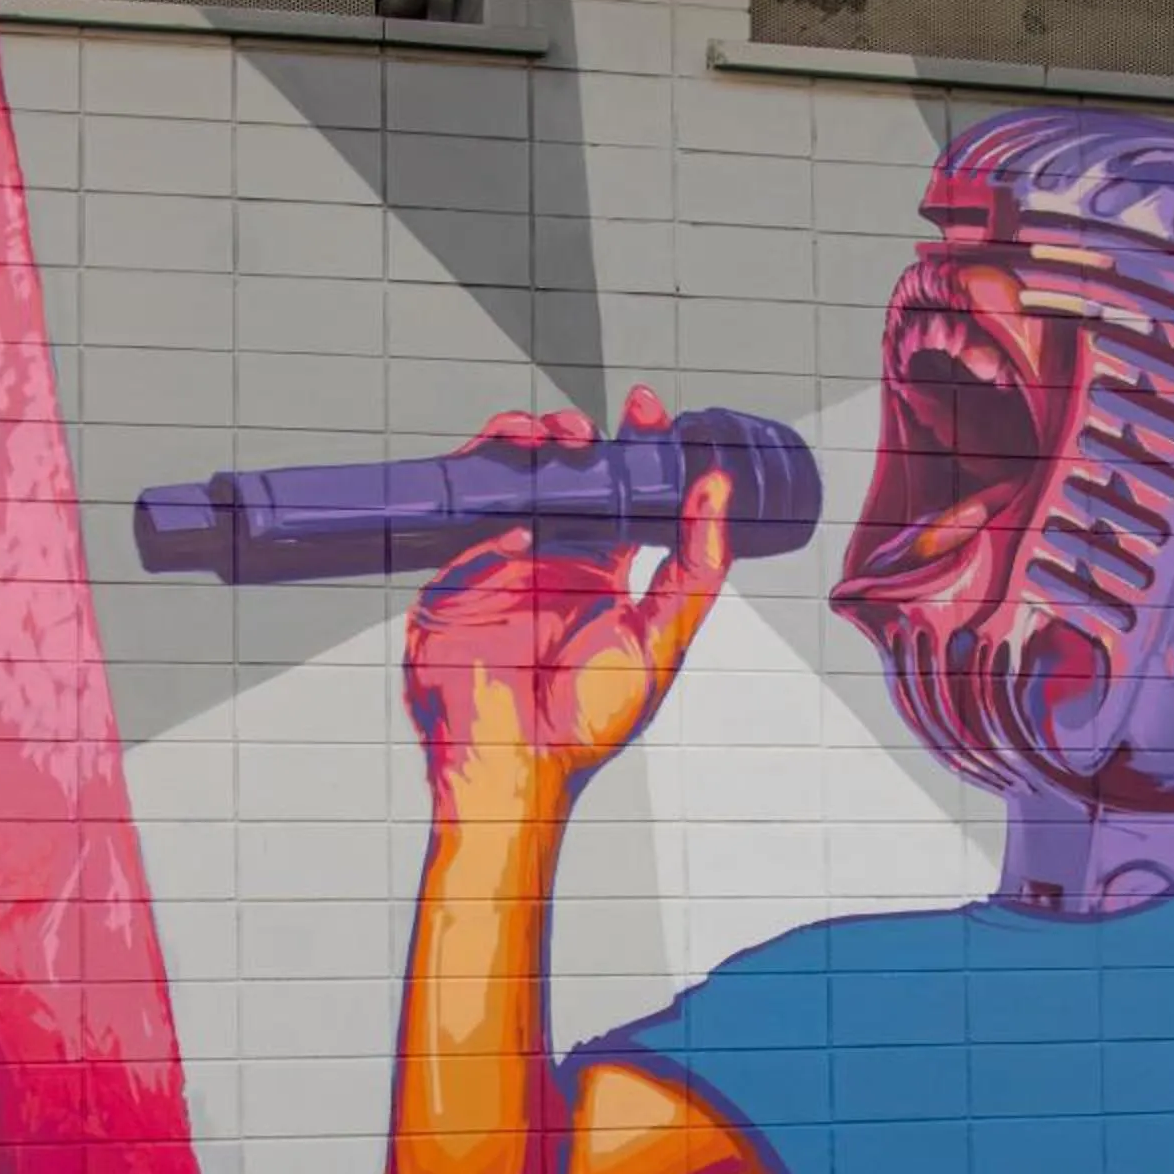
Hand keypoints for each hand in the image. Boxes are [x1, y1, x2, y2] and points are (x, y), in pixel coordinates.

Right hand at [405, 385, 733, 809]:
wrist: (515, 766)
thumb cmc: (589, 719)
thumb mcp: (661, 640)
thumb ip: (695, 569)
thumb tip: (718, 490)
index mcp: (601, 572)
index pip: (620, 492)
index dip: (632, 446)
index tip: (645, 407)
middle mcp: (550, 560)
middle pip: (560, 473)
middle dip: (572, 434)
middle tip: (585, 430)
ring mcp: (500, 563)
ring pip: (510, 480)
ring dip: (524, 444)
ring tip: (544, 436)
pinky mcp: (455, 578)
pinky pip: (467, 522)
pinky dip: (489, 500)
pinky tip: (518, 512)